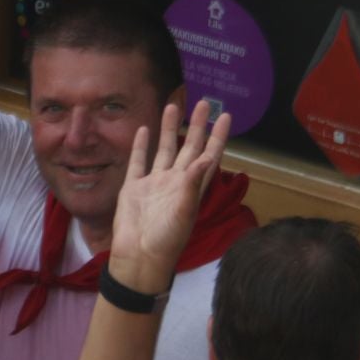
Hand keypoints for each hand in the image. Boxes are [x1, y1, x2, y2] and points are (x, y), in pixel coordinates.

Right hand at [107, 99, 230, 295]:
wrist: (138, 256)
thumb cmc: (167, 238)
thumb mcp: (184, 211)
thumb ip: (193, 183)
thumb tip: (207, 157)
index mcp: (192, 186)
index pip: (209, 155)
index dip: (218, 136)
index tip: (226, 116)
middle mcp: (175, 181)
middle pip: (189, 147)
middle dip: (196, 125)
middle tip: (203, 102)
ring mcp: (153, 184)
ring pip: (164, 150)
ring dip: (169, 129)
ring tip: (172, 106)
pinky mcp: (133, 188)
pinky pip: (138, 162)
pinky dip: (140, 146)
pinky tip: (142, 130)